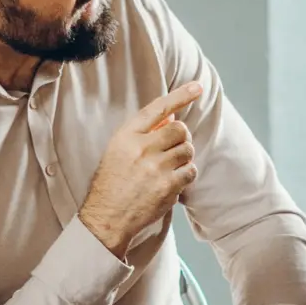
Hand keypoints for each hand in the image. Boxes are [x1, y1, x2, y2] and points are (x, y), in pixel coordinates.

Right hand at [78, 81, 203, 257]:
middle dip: (182, 137)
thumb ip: (141, 134)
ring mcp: (156, 167)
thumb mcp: (117, 151)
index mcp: (126, 136)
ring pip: (188, 150)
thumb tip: (171, 119)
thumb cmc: (111, 184)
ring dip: (184, 158)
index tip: (198, 87)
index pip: (157, 108)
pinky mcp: (168, 186)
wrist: (107, 217)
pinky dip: (186, 175)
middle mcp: (141, 148)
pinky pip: (190, 171)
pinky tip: (173, 182)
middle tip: (174, 148)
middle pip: (180, 129)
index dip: (180, 95)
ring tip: (169, 169)